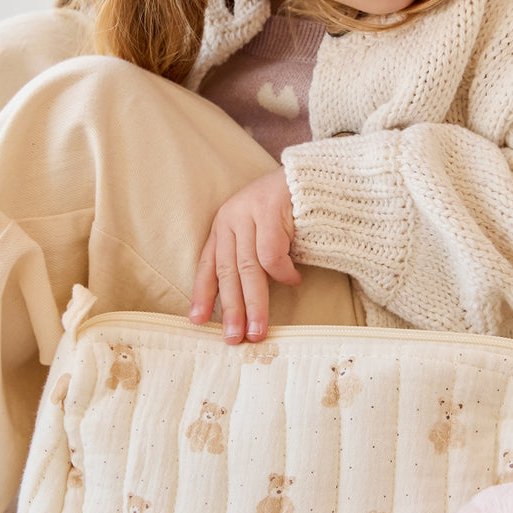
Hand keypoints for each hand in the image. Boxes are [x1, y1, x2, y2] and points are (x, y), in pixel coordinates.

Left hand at [190, 170, 300, 343]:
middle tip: (233, 339)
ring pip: (248, 269)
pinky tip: (293, 282)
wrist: (315, 174)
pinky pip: (272, 254)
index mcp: (224, 225)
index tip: (197, 321)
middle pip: (227, 271)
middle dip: (230, 309)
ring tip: (258, 330)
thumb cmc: (290, 209)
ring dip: (254, 304)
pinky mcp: (269, 209)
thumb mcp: (262, 232)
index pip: (207, 264)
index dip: (202, 294)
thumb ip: (250, 258)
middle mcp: (231, 218)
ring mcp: (249, 212)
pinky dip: (282, 273)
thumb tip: (245, 303)